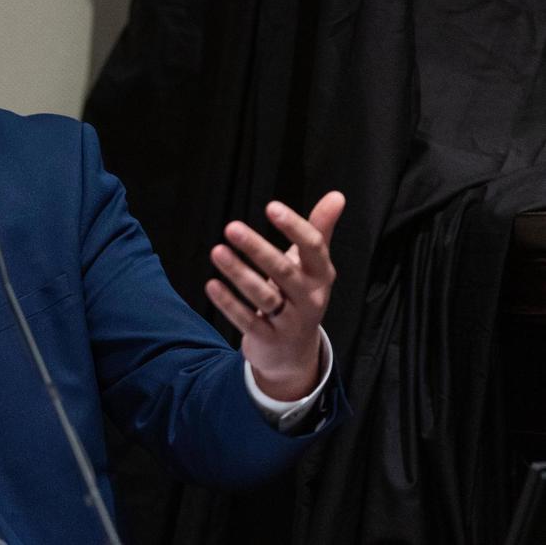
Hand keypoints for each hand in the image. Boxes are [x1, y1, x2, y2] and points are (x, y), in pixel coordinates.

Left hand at [204, 191, 345, 400]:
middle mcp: (309, 298)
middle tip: (231, 227)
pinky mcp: (268, 339)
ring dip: (239, 274)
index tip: (271, 207)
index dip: (294, 227)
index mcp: (321, 275)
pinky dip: (229, 304)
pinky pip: (247, 321)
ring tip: (216, 251)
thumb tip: (337, 195)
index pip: (313, 247)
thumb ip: (320, 230)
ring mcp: (290, 322)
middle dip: (257, 249)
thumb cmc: (300, 295)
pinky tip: (211, 284)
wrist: (295, 352)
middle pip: (284, 271)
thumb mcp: (313, 266)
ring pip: (264, 297)